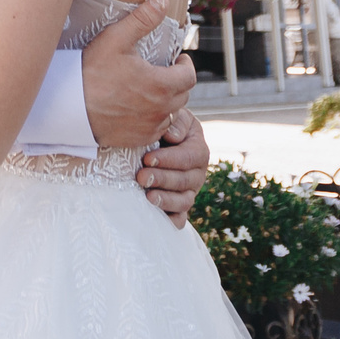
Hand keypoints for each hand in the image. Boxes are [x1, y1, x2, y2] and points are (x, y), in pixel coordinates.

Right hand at [81, 0, 195, 150]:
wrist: (68, 107)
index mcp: (161, 84)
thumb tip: (162, 0)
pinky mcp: (138, 139)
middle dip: (177, 81)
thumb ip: (143, 19)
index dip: (186, 66)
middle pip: (183, 95)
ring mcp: (150, 127)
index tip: (177, 60)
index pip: (190, 77)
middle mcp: (161, 109)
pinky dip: (154, 118)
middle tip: (163, 71)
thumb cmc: (91, 72)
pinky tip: (139, 108)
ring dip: (167, 101)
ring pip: (171, 113)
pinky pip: (157, 129)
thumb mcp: (116, 38)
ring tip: (151, 89)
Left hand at [139, 109, 208, 226]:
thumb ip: (174, 122)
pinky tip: (157, 218)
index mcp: (198, 150)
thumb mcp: (172, 117)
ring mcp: (189, 192)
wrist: (154, 141)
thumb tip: (173, 137)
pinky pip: (180, 218)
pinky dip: (171, 220)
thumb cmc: (162, 126)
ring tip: (148, 197)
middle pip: (185, 181)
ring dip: (166, 200)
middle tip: (141, 176)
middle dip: (163, 179)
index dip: (169, 160)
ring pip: (184, 201)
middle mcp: (197, 173)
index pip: (189, 157)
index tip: (147, 159)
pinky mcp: (178, 207)